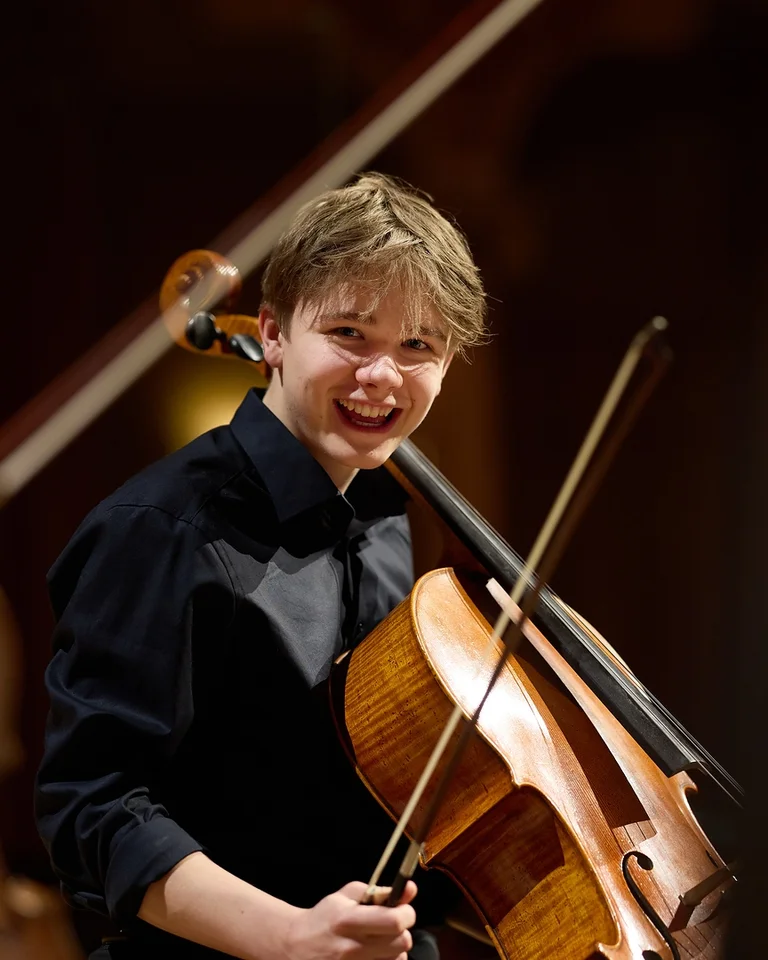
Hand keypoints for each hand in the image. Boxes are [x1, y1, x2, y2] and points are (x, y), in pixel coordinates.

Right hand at [283, 880, 417, 959]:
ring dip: (395, 948)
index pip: (394, 921)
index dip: (406, 913)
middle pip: (402, 942)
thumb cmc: (324, 918)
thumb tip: (410, 889)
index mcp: (348, 920)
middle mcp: (352, 948)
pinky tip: (375, 953)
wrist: (297, 947)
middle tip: (391, 925)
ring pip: (398, 959)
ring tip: (380, 941)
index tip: (403, 909)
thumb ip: (379, 891)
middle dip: (402, 930)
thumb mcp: (345, 896)